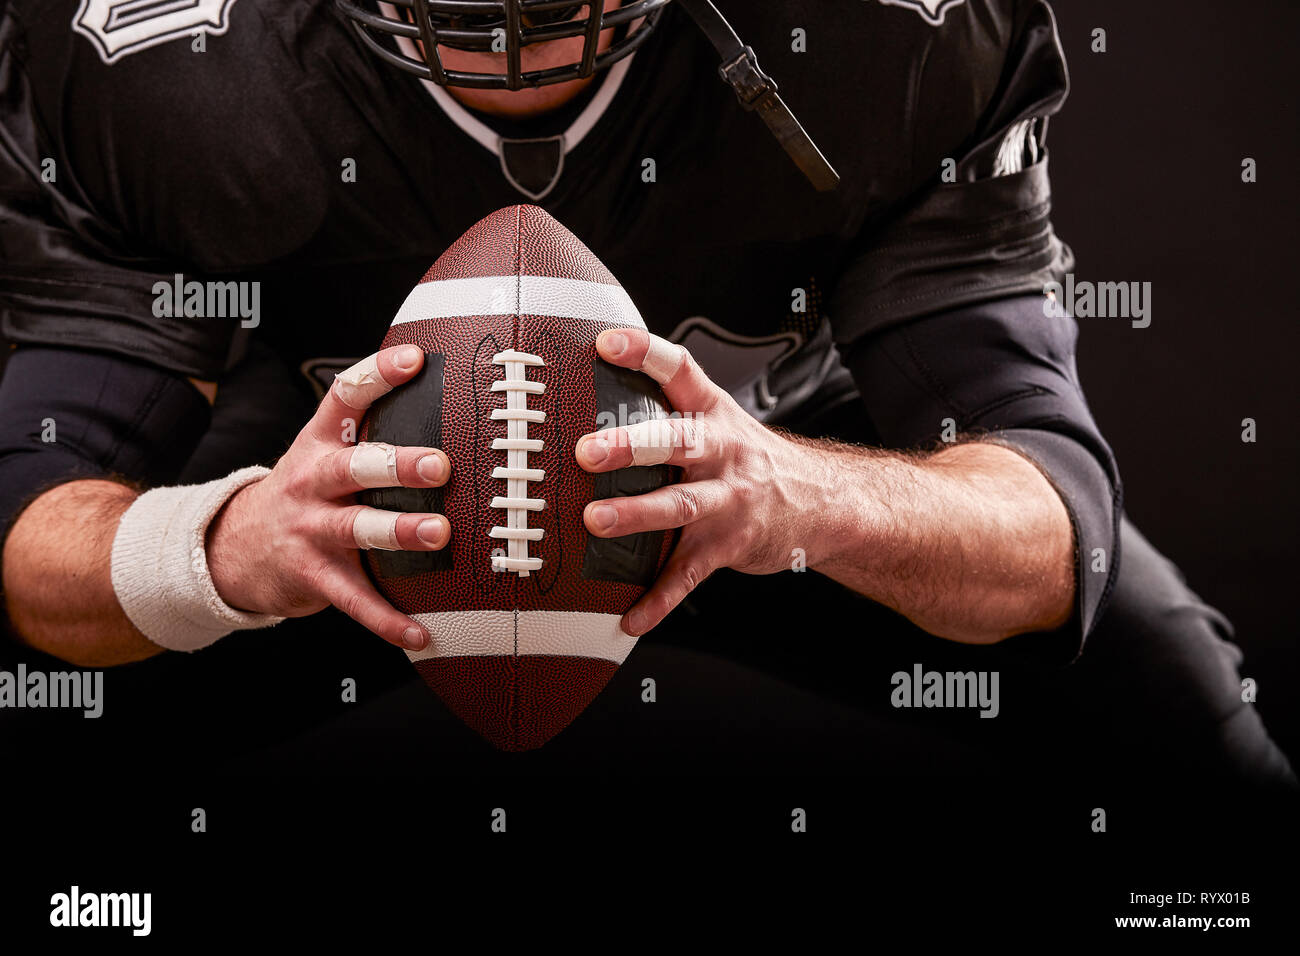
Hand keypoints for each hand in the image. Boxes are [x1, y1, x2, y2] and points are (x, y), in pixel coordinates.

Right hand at [206, 345, 449, 650]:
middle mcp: (313, 481)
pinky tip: (422, 632)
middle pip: (354, 466)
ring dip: (398, 532)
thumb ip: (367, 433)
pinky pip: (355, 600)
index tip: (415, 361)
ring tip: (438, 534)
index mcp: (318, 444)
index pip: (346, 397)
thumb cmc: (303, 494)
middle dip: (397, 465)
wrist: (232, 549)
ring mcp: (310, 530)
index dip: (379, 375)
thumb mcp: (321, 454)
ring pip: (356, 529)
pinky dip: (388, 619)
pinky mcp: (313, 576)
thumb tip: (438, 399)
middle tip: (439, 465)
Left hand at [575, 329, 819, 636]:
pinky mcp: (728, 547)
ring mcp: (727, 502)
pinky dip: (658, 600)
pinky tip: (629, 616)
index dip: (645, 353)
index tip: (607, 343)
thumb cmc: (749, 460)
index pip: (680, 371)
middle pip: (677, 442)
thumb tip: (595, 390)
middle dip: (631, 446)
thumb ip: (669, 410)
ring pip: (679, 506)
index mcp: (713, 414)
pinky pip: (688, 576)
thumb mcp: (720, 422)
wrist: (822, 503)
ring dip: (637, 514)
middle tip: (589, 451)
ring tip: (595, 521)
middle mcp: (721, 453)